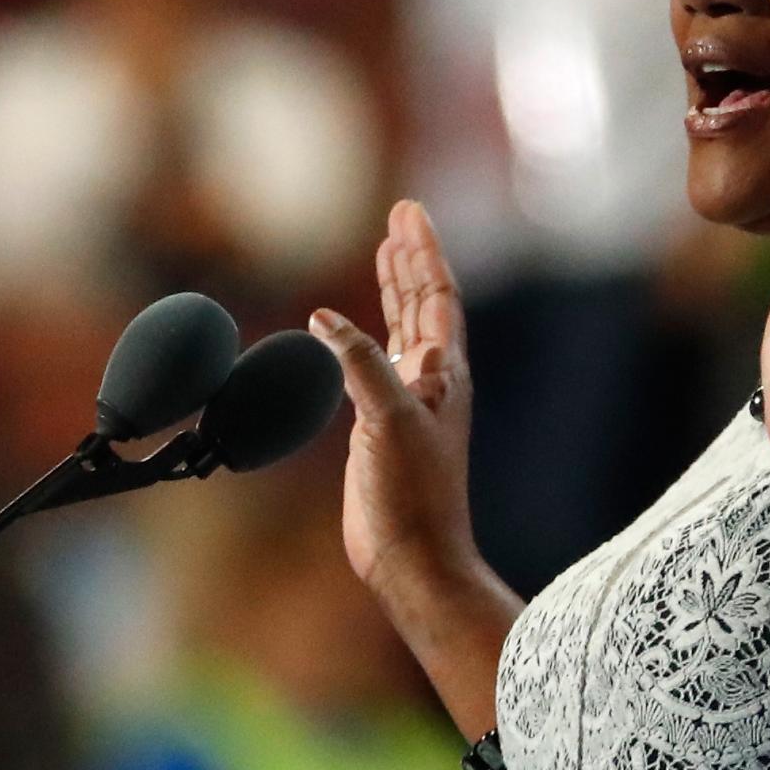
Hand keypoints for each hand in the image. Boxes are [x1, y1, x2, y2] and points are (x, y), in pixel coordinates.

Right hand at [311, 200, 482, 606]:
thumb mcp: (387, 420)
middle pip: (423, 303)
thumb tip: (325, 317)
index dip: (421, 251)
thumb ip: (360, 363)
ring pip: (401, 330)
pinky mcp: (380, 428)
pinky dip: (360, 336)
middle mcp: (430, 382)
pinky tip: (343, 329)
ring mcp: (406, 404)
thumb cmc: (412, 497)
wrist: (411, 559)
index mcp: (443, 374)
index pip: (436, 295)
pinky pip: (372, 364)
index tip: (407, 211)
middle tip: (400, 216)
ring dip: (392, 289)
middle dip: (409, 258)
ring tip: (385, 252)